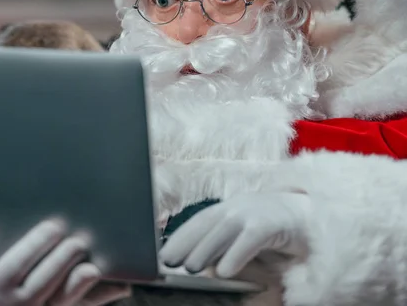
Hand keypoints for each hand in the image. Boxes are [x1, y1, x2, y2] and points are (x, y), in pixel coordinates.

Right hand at [0, 219, 130, 305]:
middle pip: (42, 283)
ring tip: (94, 267)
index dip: (36, 246)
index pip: (17, 266)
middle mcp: (20, 305)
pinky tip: (120, 285)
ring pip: (62, 302)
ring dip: (79, 285)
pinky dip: (102, 298)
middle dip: (61, 261)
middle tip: (78, 240)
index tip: (53, 226)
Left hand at [159, 192, 311, 277]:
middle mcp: (239, 206)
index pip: (200, 220)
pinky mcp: (274, 222)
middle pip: (207, 222)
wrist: (315, 215)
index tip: (163, 252)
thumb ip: (224, 244)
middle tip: (168, 262)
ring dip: (205, 249)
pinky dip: (236, 254)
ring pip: (224, 229)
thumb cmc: (277, 226)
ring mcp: (257, 210)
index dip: (180, 235)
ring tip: (190, 268)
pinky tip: (225, 272)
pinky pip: (251, 239)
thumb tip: (198, 260)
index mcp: (230, 208)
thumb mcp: (245, 234)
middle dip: (185, 241)